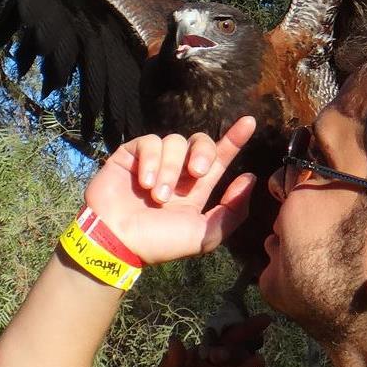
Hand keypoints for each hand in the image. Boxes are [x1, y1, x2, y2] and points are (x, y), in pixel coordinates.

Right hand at [82, 117, 256, 264]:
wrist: (117, 243)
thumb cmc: (160, 243)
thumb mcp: (206, 235)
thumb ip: (233, 210)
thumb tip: (250, 178)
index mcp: (195, 189)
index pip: (218, 158)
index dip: (234, 140)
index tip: (249, 122)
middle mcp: (176, 173)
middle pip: (200, 141)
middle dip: (204, 152)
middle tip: (197, 172)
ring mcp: (152, 162)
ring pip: (174, 142)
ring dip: (170, 169)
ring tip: (158, 196)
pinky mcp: (130, 156)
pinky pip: (149, 142)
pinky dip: (151, 161)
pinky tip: (144, 184)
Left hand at [148, 314, 272, 366]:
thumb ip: (170, 363)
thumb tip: (175, 340)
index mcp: (202, 356)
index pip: (216, 340)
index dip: (220, 342)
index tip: (216, 357)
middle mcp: (220, 364)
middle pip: (236, 342)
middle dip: (248, 330)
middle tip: (264, 320)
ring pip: (246, 358)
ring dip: (251, 354)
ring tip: (258, 356)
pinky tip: (259, 363)